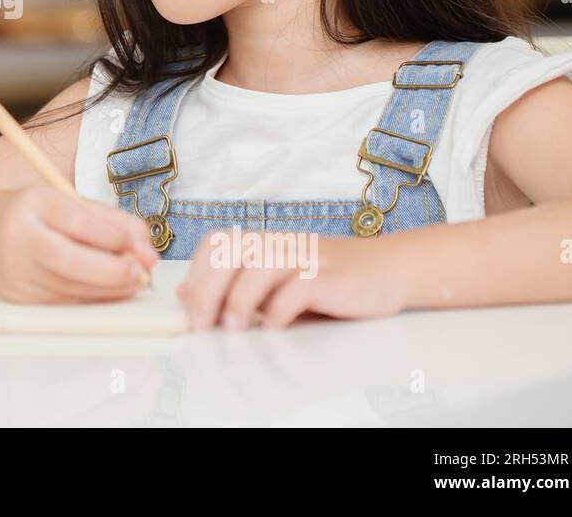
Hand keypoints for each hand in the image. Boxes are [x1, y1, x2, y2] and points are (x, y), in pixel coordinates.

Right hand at [0, 183, 159, 302]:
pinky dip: (94, 298)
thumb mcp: (69, 203)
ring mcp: (15, 271)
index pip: (75, 221)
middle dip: (112, 270)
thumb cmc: (39, 214)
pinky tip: (112, 290)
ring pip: (70, 288)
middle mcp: (18, 237)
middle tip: (142, 271)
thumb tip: (147, 249)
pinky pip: (64, 301)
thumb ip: (111, 221)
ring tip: (135, 280)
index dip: (111, 235)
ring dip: (110, 288)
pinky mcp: (19, 296)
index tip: (140, 244)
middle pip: (69, 261)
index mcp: (33, 203)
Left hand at [177, 230, 410, 329]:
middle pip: (229, 253)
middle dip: (207, 291)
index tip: (189, 313)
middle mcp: (280, 242)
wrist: (388, 270)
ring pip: (259, 267)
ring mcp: (306, 256)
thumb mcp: (274, 283)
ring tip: (233, 329)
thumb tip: (183, 295)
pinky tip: (275, 326)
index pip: (214, 246)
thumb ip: (231, 287)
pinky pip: (297, 288)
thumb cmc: (326, 282)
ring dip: (239, 301)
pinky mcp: (331, 276)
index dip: (196, 277)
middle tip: (200, 326)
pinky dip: (280, 310)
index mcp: (262, 242)